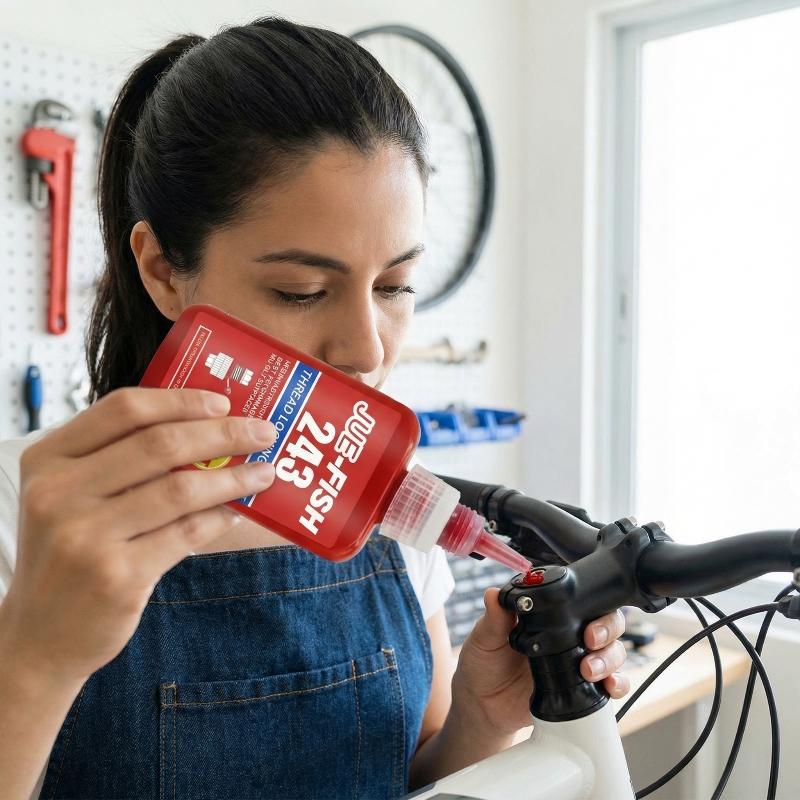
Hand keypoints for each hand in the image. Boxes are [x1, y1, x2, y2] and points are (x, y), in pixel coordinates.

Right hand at [0, 387, 277, 684]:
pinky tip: (239, 511)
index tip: (223, 402)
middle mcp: (58, 492)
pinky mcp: (116, 576)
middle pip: (160, 444)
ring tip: (265, 472)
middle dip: (224, 433)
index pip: (124, 409)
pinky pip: (187, 533)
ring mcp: (85, 536)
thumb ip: (118, 460)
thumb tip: (207, 427)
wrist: (39, 636)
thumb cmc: (68, 553)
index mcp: (48, 459)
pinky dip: (220, 517)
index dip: (181, 401)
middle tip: (264, 431)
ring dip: (234, 477)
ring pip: (181, 488)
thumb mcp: (71, 496)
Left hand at [451, 588, 628, 736]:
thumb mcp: (484, 638)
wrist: (483, 706)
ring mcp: (578, 660)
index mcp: (549, 616)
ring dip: (610, 658)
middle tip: (590, 641)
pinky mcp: (582, 688)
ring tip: (589, 670)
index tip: (582, 618)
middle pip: (607, 622)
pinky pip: (612, 684)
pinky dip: (618, 684)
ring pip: (614, 651)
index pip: (580, 600)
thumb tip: (493, 594)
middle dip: (607, 630)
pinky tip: (609, 687)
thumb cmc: (483, 663)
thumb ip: (493, 619)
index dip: (592, 602)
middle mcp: (569, 634)